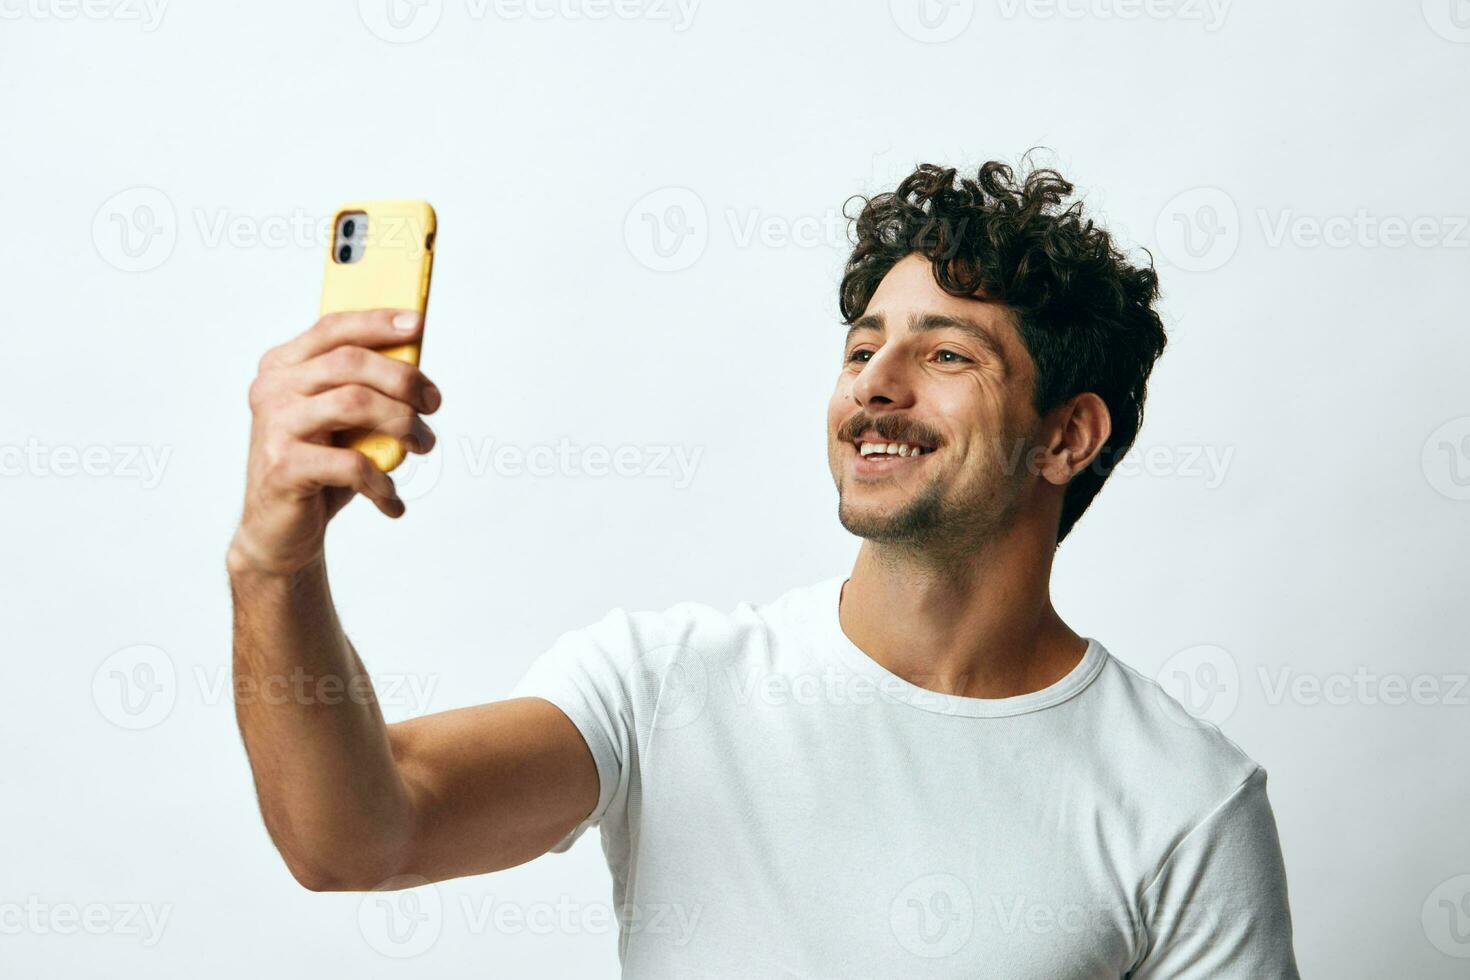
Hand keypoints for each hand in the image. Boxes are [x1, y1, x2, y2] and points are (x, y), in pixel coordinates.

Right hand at [227, 309, 440, 577]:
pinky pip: (350, 463)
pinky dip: (382, 481)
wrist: (279, 532)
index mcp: (283, 367)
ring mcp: (274, 427)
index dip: (377, 322)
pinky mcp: (282, 467)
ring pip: (354, 403)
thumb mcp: (343, 422)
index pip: (333, 328)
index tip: (418, 324)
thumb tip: (416, 367)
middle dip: (404, 379)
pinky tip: (391, 499)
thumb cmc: (320, 469)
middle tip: (433, 403)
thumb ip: (364, 389)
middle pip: (350, 362)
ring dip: (403, 423)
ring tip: (423, 445)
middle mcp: (273, 389)